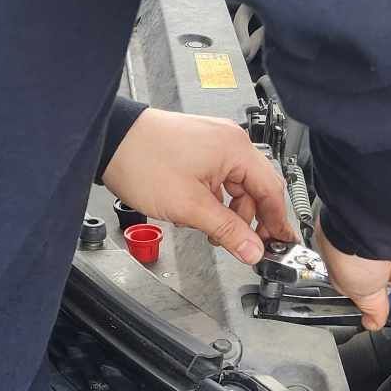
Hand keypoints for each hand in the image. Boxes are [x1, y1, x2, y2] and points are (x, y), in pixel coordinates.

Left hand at [101, 110, 292, 264]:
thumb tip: (253, 249)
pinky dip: (215, 199)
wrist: (109, 142)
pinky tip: (201, 215)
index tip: (280, 243)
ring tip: (213, 233)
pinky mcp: (198, 147)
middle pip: (256, 188)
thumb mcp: (190, 207)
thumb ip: (227, 231)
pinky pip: (219, 177)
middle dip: (250, 220)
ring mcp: (213, 142)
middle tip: (247, 246)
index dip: (276, 222)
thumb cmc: (142, 162)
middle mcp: (229, 141)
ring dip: (229, 212)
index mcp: (235, 149)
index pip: (271, 190)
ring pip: (236, 185)